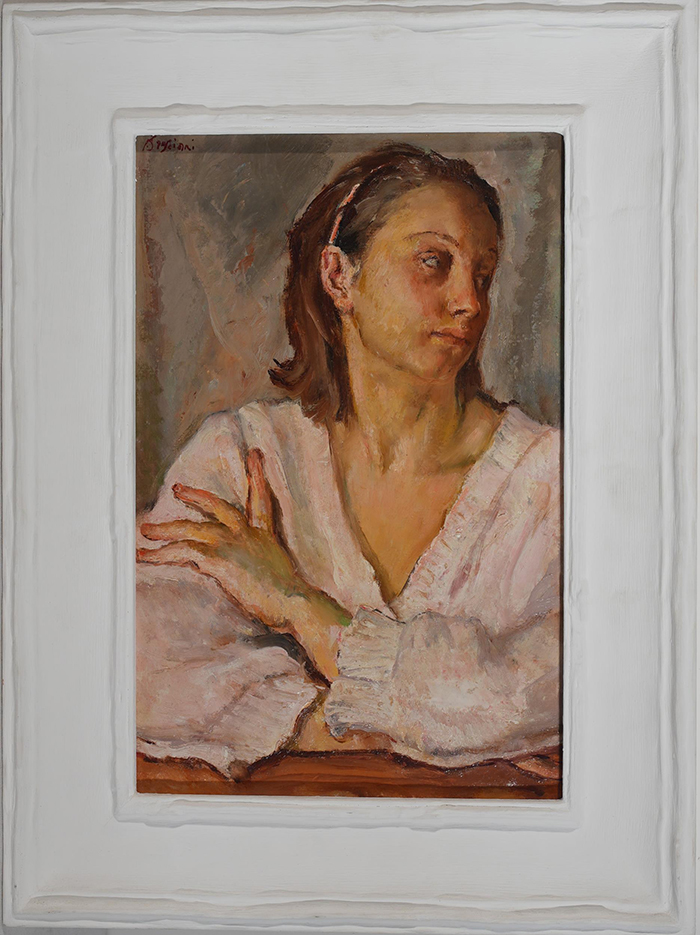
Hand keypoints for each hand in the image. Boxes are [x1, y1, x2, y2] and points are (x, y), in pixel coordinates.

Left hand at [137, 448, 311, 630]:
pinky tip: (146, 555)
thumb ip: (245, 563)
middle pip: (218, 506)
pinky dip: (161, 553)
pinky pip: (182, 551)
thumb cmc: (286, 596)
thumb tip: (212, 565)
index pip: (259, 500)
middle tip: (177, 488)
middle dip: (196, 496)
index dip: (257, 476)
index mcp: (264, 535)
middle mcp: (246, 533)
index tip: (254, 454)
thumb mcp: (268, 571)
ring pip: (190, 528)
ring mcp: (231, 543)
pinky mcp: (218, 558)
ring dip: (165, 529)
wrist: (292, 601)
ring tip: (145, 530)